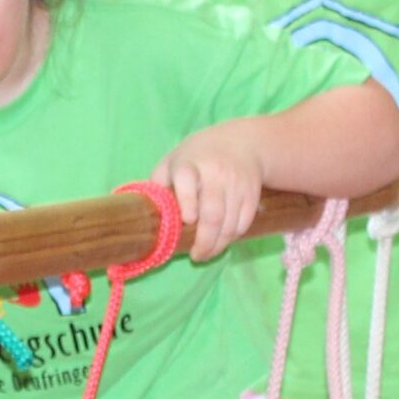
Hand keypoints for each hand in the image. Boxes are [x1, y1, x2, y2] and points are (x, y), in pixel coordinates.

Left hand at [155, 121, 267, 261]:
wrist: (242, 142)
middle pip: (213, 213)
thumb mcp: (173, 160)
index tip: (187, 220)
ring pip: (229, 223)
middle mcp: (215, 173)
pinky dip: (232, 237)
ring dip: (218, 245)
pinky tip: (221, 242)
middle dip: (205, 240)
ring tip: (206, 254)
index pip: (187, 181)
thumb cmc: (197, 157)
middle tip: (196, 256)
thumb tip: (146, 212)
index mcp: (189, 163)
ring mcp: (236, 184)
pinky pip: (243, 223)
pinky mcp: (251, 194)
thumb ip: (159, 182)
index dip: (187, 202)